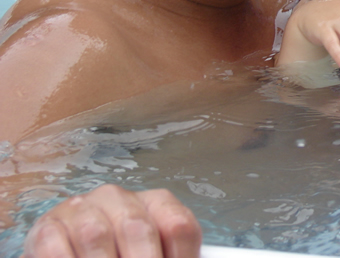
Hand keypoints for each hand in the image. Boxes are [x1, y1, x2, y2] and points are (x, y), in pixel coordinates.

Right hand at [23, 184, 200, 257]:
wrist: (70, 253)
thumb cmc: (119, 255)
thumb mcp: (151, 253)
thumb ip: (169, 257)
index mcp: (156, 204)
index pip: (180, 227)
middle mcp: (120, 199)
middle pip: (140, 230)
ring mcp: (82, 208)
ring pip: (97, 235)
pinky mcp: (48, 227)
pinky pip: (55, 247)